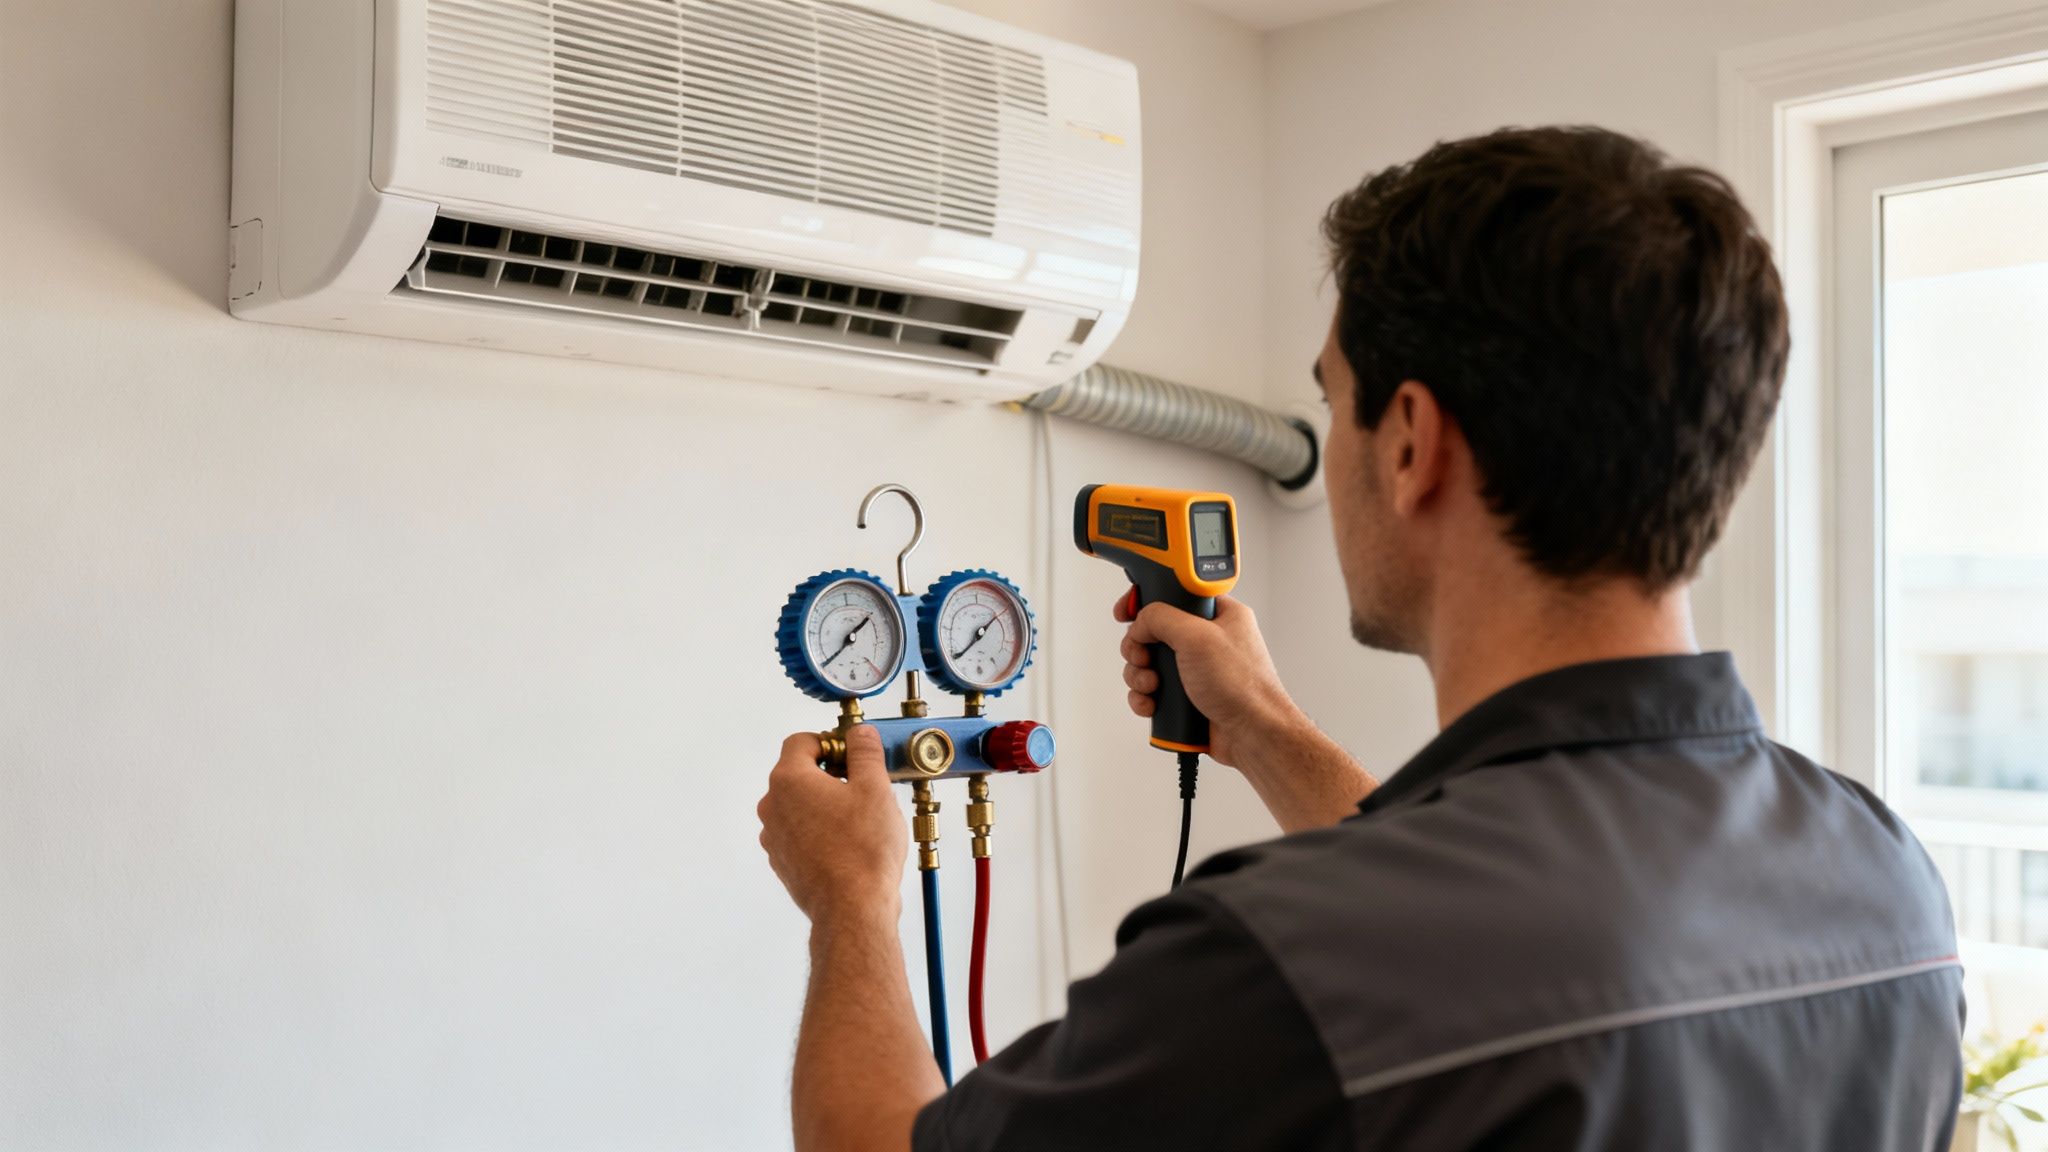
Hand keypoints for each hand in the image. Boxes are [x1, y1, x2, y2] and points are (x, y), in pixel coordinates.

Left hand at [758, 726, 906, 922]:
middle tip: (862, 787)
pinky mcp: (784, 862)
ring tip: (859, 820)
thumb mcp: (875, 789)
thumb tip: (860, 735)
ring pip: (800, 806)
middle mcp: (773, 806)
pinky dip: (820, 832)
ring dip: (825, 805)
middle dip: (830, 774)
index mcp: (789, 780)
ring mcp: (775, 837)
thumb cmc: (863, 852)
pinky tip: (849, 844)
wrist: (852, 909)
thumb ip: (865, 753)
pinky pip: (800, 834)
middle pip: (799, 773)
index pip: (802, 741)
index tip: (852, 755)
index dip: (830, 742)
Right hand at [1116, 595, 1377, 831]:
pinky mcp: (1186, 696)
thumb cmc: (1243, 687)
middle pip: (1154, 630)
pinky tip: (1152, 704)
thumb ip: (1161, 618)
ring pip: (1149, 662)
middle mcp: (1206, 640)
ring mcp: (1195, 669)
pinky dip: (1145, 697)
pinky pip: (1152, 690)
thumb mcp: (1197, 637)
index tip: (1128, 610)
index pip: (1175, 593)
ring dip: (1140, 674)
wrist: (1253, 736)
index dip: (1148, 599)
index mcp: (1219, 614)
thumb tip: (1140, 623)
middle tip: (1143, 656)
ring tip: (1153, 686)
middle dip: (1139, 646)